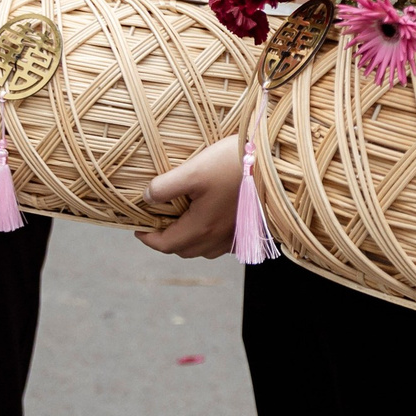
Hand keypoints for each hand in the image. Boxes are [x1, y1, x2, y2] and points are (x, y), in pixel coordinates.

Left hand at [136, 135, 242, 258]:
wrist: (276, 166)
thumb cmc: (234, 165)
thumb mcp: (193, 171)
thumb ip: (165, 186)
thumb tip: (147, 197)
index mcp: (201, 228)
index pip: (166, 245)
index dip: (148, 239)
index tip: (139, 228)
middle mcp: (219, 239)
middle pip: (184, 250)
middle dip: (167, 240)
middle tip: (158, 223)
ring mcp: (236, 236)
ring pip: (204, 249)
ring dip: (189, 241)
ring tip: (183, 222)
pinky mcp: (250, 229)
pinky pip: (224, 244)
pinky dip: (211, 238)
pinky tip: (212, 222)